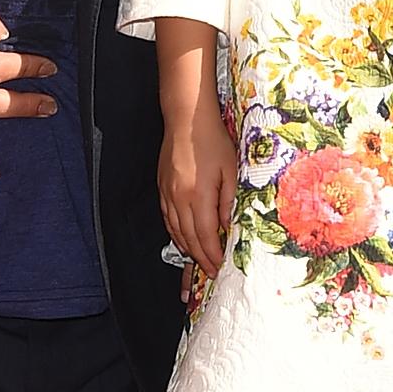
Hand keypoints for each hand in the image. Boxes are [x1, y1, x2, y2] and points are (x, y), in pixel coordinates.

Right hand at [159, 102, 236, 276]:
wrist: (186, 120)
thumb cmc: (213, 141)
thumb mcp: (231, 170)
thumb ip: (229, 201)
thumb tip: (228, 226)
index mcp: (198, 196)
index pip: (206, 236)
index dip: (212, 255)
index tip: (220, 267)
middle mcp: (179, 199)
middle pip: (189, 238)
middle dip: (200, 258)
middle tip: (210, 271)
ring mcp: (168, 194)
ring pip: (176, 231)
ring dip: (187, 249)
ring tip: (199, 260)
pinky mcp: (162, 188)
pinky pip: (167, 218)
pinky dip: (175, 233)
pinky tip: (183, 238)